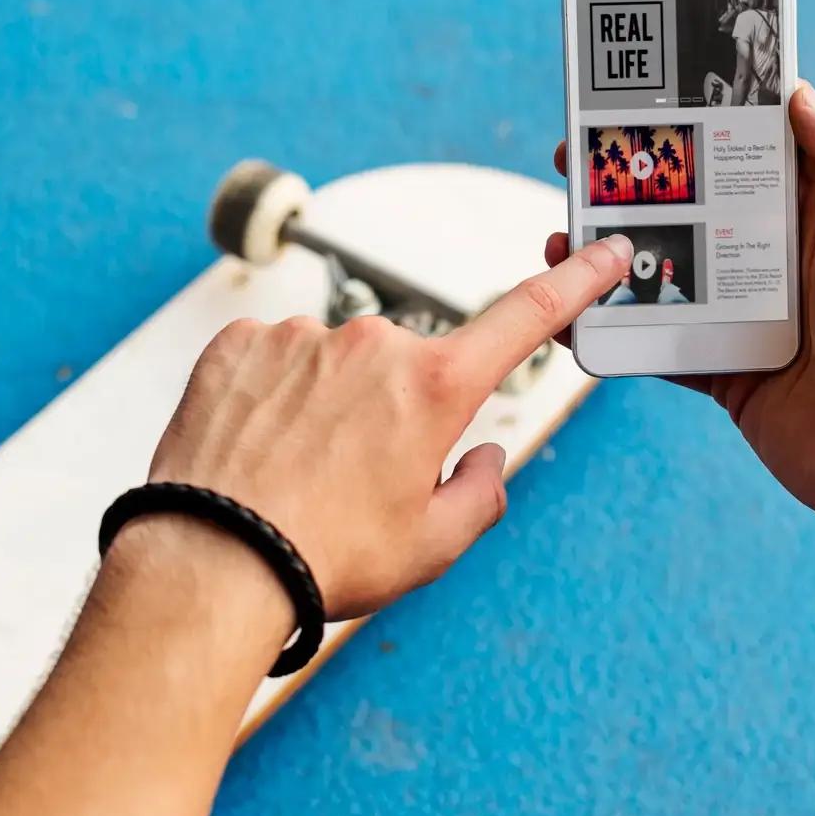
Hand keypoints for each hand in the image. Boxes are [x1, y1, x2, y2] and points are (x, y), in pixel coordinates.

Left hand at [140, 235, 632, 617]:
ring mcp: (301, 337)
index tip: (606, 253)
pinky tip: (255, 451)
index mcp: (435, 388)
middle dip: (394, 417)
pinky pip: (273, 361)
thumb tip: (484, 454)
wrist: (208, 562)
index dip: (573, 283)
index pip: (525, 319)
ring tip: (292, 478)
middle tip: (352, 487)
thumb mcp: (432, 547)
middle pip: (408, 371)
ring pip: (336, 367)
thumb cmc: (327, 559)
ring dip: (327, 408)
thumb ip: (482, 494)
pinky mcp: (238, 343)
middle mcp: (374, 343)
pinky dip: (272, 400)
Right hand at [551, 83, 814, 549]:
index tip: (645, 98)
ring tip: (562, 240)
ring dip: (609, 256)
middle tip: (575, 163)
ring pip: (661, 273)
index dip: (699, 122)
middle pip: (689, 207)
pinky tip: (575, 315)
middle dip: (632, 185)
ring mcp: (743, 317)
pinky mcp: (722, 371)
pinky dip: (615, 329)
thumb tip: (800, 93)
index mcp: (814, 217)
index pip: (748, 152)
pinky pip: (657, 341)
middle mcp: (774, 261)